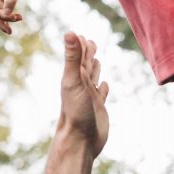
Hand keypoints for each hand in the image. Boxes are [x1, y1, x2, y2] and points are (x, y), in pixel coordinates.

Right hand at [0, 0, 36, 33]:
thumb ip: (11, 0)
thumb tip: (7, 14)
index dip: (5, 16)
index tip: (17, 17)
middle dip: (2, 23)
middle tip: (10, 32)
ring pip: (0, 15)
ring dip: (5, 22)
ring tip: (10, 31)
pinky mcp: (8, 0)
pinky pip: (5, 12)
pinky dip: (8, 18)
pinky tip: (14, 20)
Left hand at [59, 33, 109, 157]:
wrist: (79, 142)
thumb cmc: (75, 112)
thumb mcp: (74, 81)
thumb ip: (73, 58)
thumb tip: (70, 32)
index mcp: (75, 77)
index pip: (78, 56)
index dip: (80, 45)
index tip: (79, 34)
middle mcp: (82, 86)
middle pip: (85, 65)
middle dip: (88, 53)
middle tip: (90, 42)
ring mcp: (90, 97)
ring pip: (93, 78)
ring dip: (95, 68)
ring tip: (96, 61)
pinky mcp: (98, 108)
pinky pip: (101, 94)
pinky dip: (103, 88)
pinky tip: (103, 86)